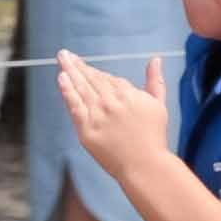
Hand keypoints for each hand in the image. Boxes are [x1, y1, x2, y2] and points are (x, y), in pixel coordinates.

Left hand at [51, 47, 185, 199]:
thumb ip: (155, 81)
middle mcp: (111, 102)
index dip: (94, 71)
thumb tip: (156, 59)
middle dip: (77, 65)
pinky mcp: (87, 130)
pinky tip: (61, 78)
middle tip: (64, 54)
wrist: (145, 167)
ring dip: (70, 71)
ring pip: (81, 88)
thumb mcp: (158, 105)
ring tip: (61, 59)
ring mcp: (98, 115)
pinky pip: (74, 106)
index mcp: (128, 94)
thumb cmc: (154, 138)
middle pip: (92, 79)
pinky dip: (67, 91)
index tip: (84, 65)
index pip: (107, 78)